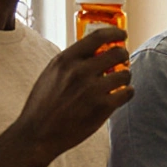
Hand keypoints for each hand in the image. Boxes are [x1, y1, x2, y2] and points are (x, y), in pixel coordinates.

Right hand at [12, 26, 132, 161]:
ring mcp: (93, 89)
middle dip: (123, 56)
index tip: (123, 34)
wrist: (38, 133)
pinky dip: (128, 92)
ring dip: (126, 76)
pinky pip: (127, 93)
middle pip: (117, 53)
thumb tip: (94, 49)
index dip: (115, 33)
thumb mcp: (51, 73)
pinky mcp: (102, 107)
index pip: (98, 37)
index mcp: (66, 60)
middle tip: (123, 61)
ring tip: (120, 82)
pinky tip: (122, 94)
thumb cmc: (44, 104)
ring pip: (125, 74)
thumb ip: (71, 61)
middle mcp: (80, 72)